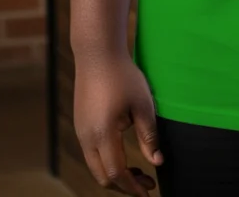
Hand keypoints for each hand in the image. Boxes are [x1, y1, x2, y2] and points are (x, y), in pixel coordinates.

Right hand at [73, 53, 162, 195]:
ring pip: (95, 167)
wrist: (97, 55)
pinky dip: (107, 162)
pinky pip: (91, 154)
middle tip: (147, 183)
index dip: (133, 186)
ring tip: (139, 170)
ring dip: (115, 174)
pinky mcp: (80, 125)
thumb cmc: (123, 76)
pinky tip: (123, 154)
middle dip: (124, 185)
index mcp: (103, 135)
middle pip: (102, 176)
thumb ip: (148, 136)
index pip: (117, 173)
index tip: (148, 191)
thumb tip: (157, 162)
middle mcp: (86, 138)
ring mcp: (80, 132)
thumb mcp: (142, 105)